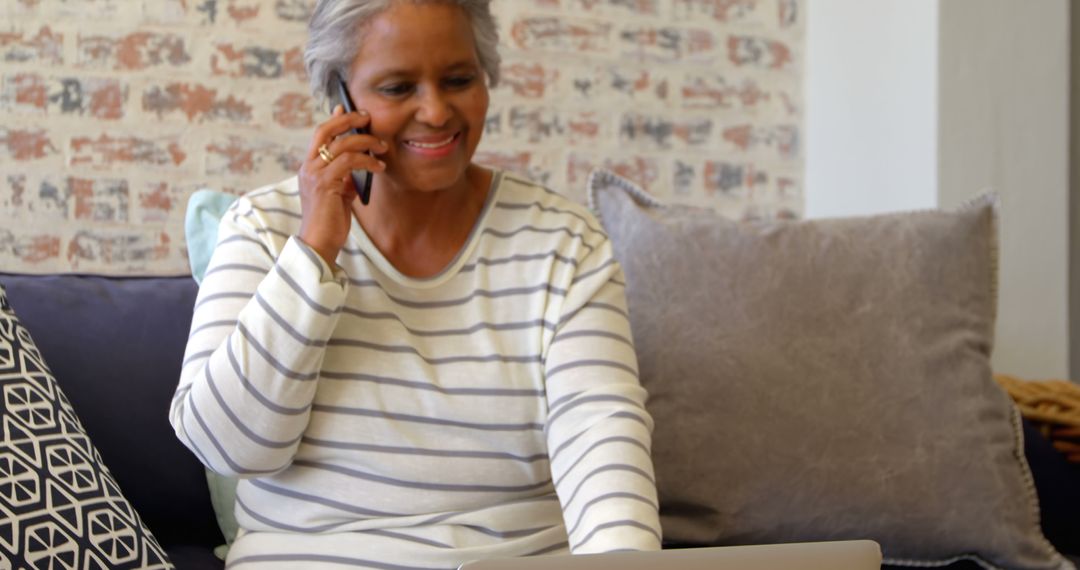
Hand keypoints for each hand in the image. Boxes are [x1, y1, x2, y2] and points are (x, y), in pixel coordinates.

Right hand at [297, 104, 386, 265]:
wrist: (319, 243)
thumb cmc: (330, 221)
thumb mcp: (338, 193)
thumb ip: (344, 176)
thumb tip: (359, 163)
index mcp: (309, 168)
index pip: (320, 135)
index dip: (334, 119)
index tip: (346, 107)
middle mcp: (308, 167)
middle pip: (325, 130)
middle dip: (347, 119)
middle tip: (367, 117)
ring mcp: (314, 174)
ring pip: (341, 144)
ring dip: (366, 142)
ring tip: (383, 147)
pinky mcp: (325, 183)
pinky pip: (349, 162)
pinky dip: (367, 161)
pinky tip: (379, 167)